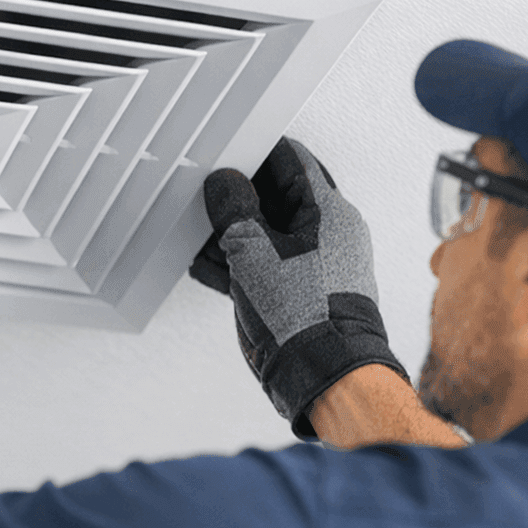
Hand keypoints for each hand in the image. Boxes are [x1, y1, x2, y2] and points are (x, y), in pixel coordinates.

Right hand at [191, 137, 407, 439]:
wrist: (323, 375)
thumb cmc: (306, 317)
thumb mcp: (253, 250)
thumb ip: (234, 210)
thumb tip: (226, 184)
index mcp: (329, 211)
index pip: (291, 161)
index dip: (255, 153)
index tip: (226, 153)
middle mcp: (327, 234)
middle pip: (276, 197)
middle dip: (238, 195)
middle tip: (207, 190)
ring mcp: (313, 265)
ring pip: (266, 232)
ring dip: (231, 231)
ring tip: (198, 229)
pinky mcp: (298, 293)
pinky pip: (263, 265)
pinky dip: (235, 262)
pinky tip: (205, 263)